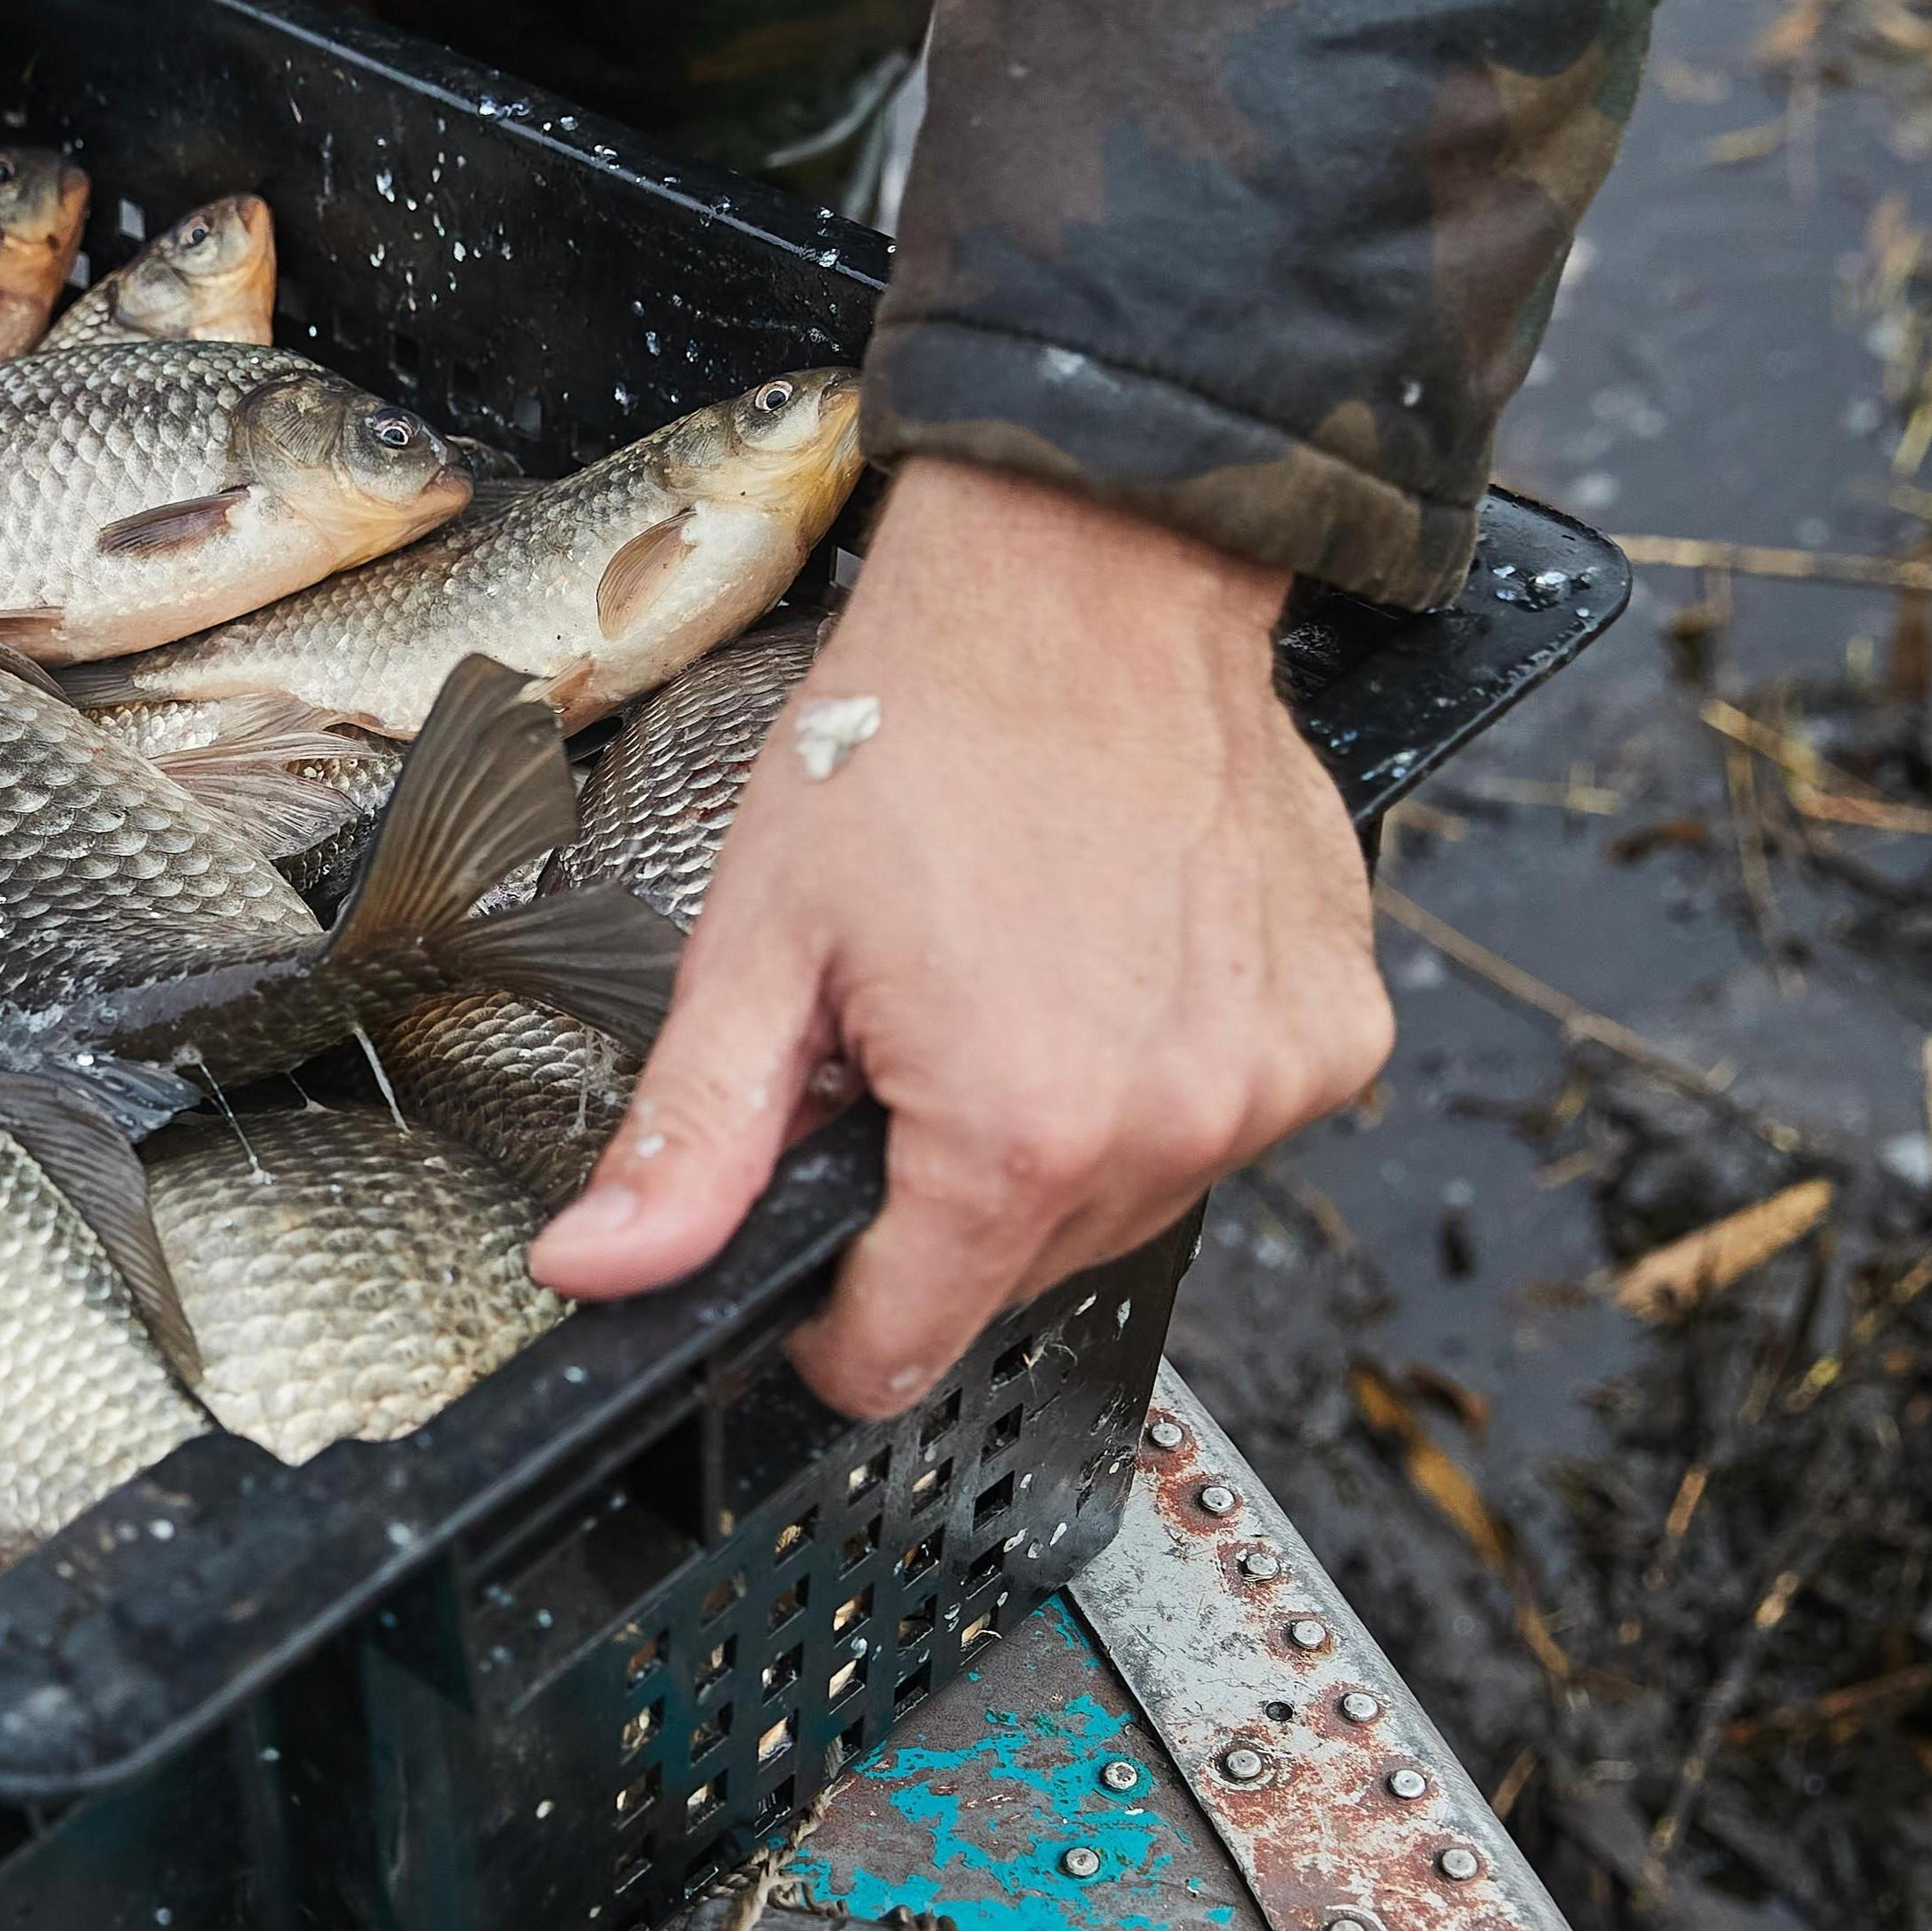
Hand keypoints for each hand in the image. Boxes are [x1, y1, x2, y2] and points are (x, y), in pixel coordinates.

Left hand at [526, 457, 1392, 1415]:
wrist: (1084, 584)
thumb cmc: (922, 737)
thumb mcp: (758, 944)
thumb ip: (689, 1138)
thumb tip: (597, 1269)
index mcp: (1016, 1131)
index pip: (903, 1346)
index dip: (828, 1316)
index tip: (810, 1251)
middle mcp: (1169, 1127)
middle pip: (1010, 1275)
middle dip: (935, 1195)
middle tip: (902, 1043)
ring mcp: (1268, 1085)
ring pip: (1116, 1205)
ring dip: (1048, 1139)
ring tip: (1005, 988)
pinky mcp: (1334, 1032)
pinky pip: (1220, 1120)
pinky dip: (1155, 1075)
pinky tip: (1109, 966)